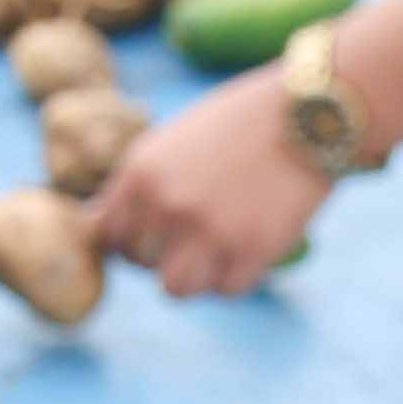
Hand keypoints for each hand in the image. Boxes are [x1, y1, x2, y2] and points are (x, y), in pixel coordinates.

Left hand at [90, 74, 325, 296]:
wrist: (309, 113)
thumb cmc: (237, 125)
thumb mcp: (170, 143)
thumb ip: (135, 187)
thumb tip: (94, 227)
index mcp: (140, 173)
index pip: (106, 234)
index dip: (129, 237)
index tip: (152, 232)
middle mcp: (167, 205)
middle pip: (139, 263)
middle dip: (161, 253)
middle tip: (193, 234)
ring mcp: (209, 232)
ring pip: (175, 289)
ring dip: (194, 274)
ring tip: (216, 247)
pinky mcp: (253, 251)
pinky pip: (227, 290)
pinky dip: (236, 275)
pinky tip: (249, 245)